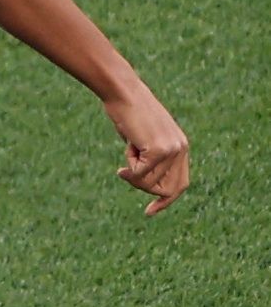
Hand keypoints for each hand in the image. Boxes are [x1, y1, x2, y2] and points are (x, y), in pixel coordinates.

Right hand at [106, 74, 189, 212]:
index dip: (165, 201)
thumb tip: (148, 185)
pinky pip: (140, 174)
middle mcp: (181, 149)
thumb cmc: (128, 113)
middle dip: (144, 187)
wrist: (124, 93)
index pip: (180, 184)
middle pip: (166, 189)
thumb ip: (150, 158)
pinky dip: (128, 168)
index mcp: (181, 147)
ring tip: (130, 147)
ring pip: (149, 183)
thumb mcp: (142, 139)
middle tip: (126, 171)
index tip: (148, 212)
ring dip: (133, 172)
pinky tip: (126, 152)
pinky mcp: (159, 150)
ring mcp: (173, 150)